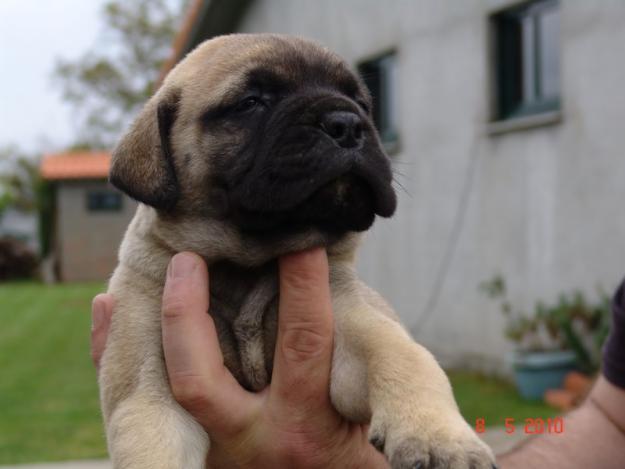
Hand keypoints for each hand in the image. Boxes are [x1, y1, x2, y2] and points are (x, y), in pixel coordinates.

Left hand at [91, 248, 388, 467]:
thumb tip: (320, 277)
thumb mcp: (358, 403)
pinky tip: (110, 308)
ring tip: (157, 272)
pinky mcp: (192, 450)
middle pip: (199, 378)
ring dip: (148, 327)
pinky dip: (119, 354)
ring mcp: (213, 450)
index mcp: (308, 422)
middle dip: (186, 313)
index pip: (302, 342)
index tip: (300, 239)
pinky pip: (136, 404)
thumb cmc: (351, 443)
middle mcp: (251, 439)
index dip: (303, 285)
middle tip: (188, 259)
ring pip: (160, 393)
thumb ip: (343, 348)